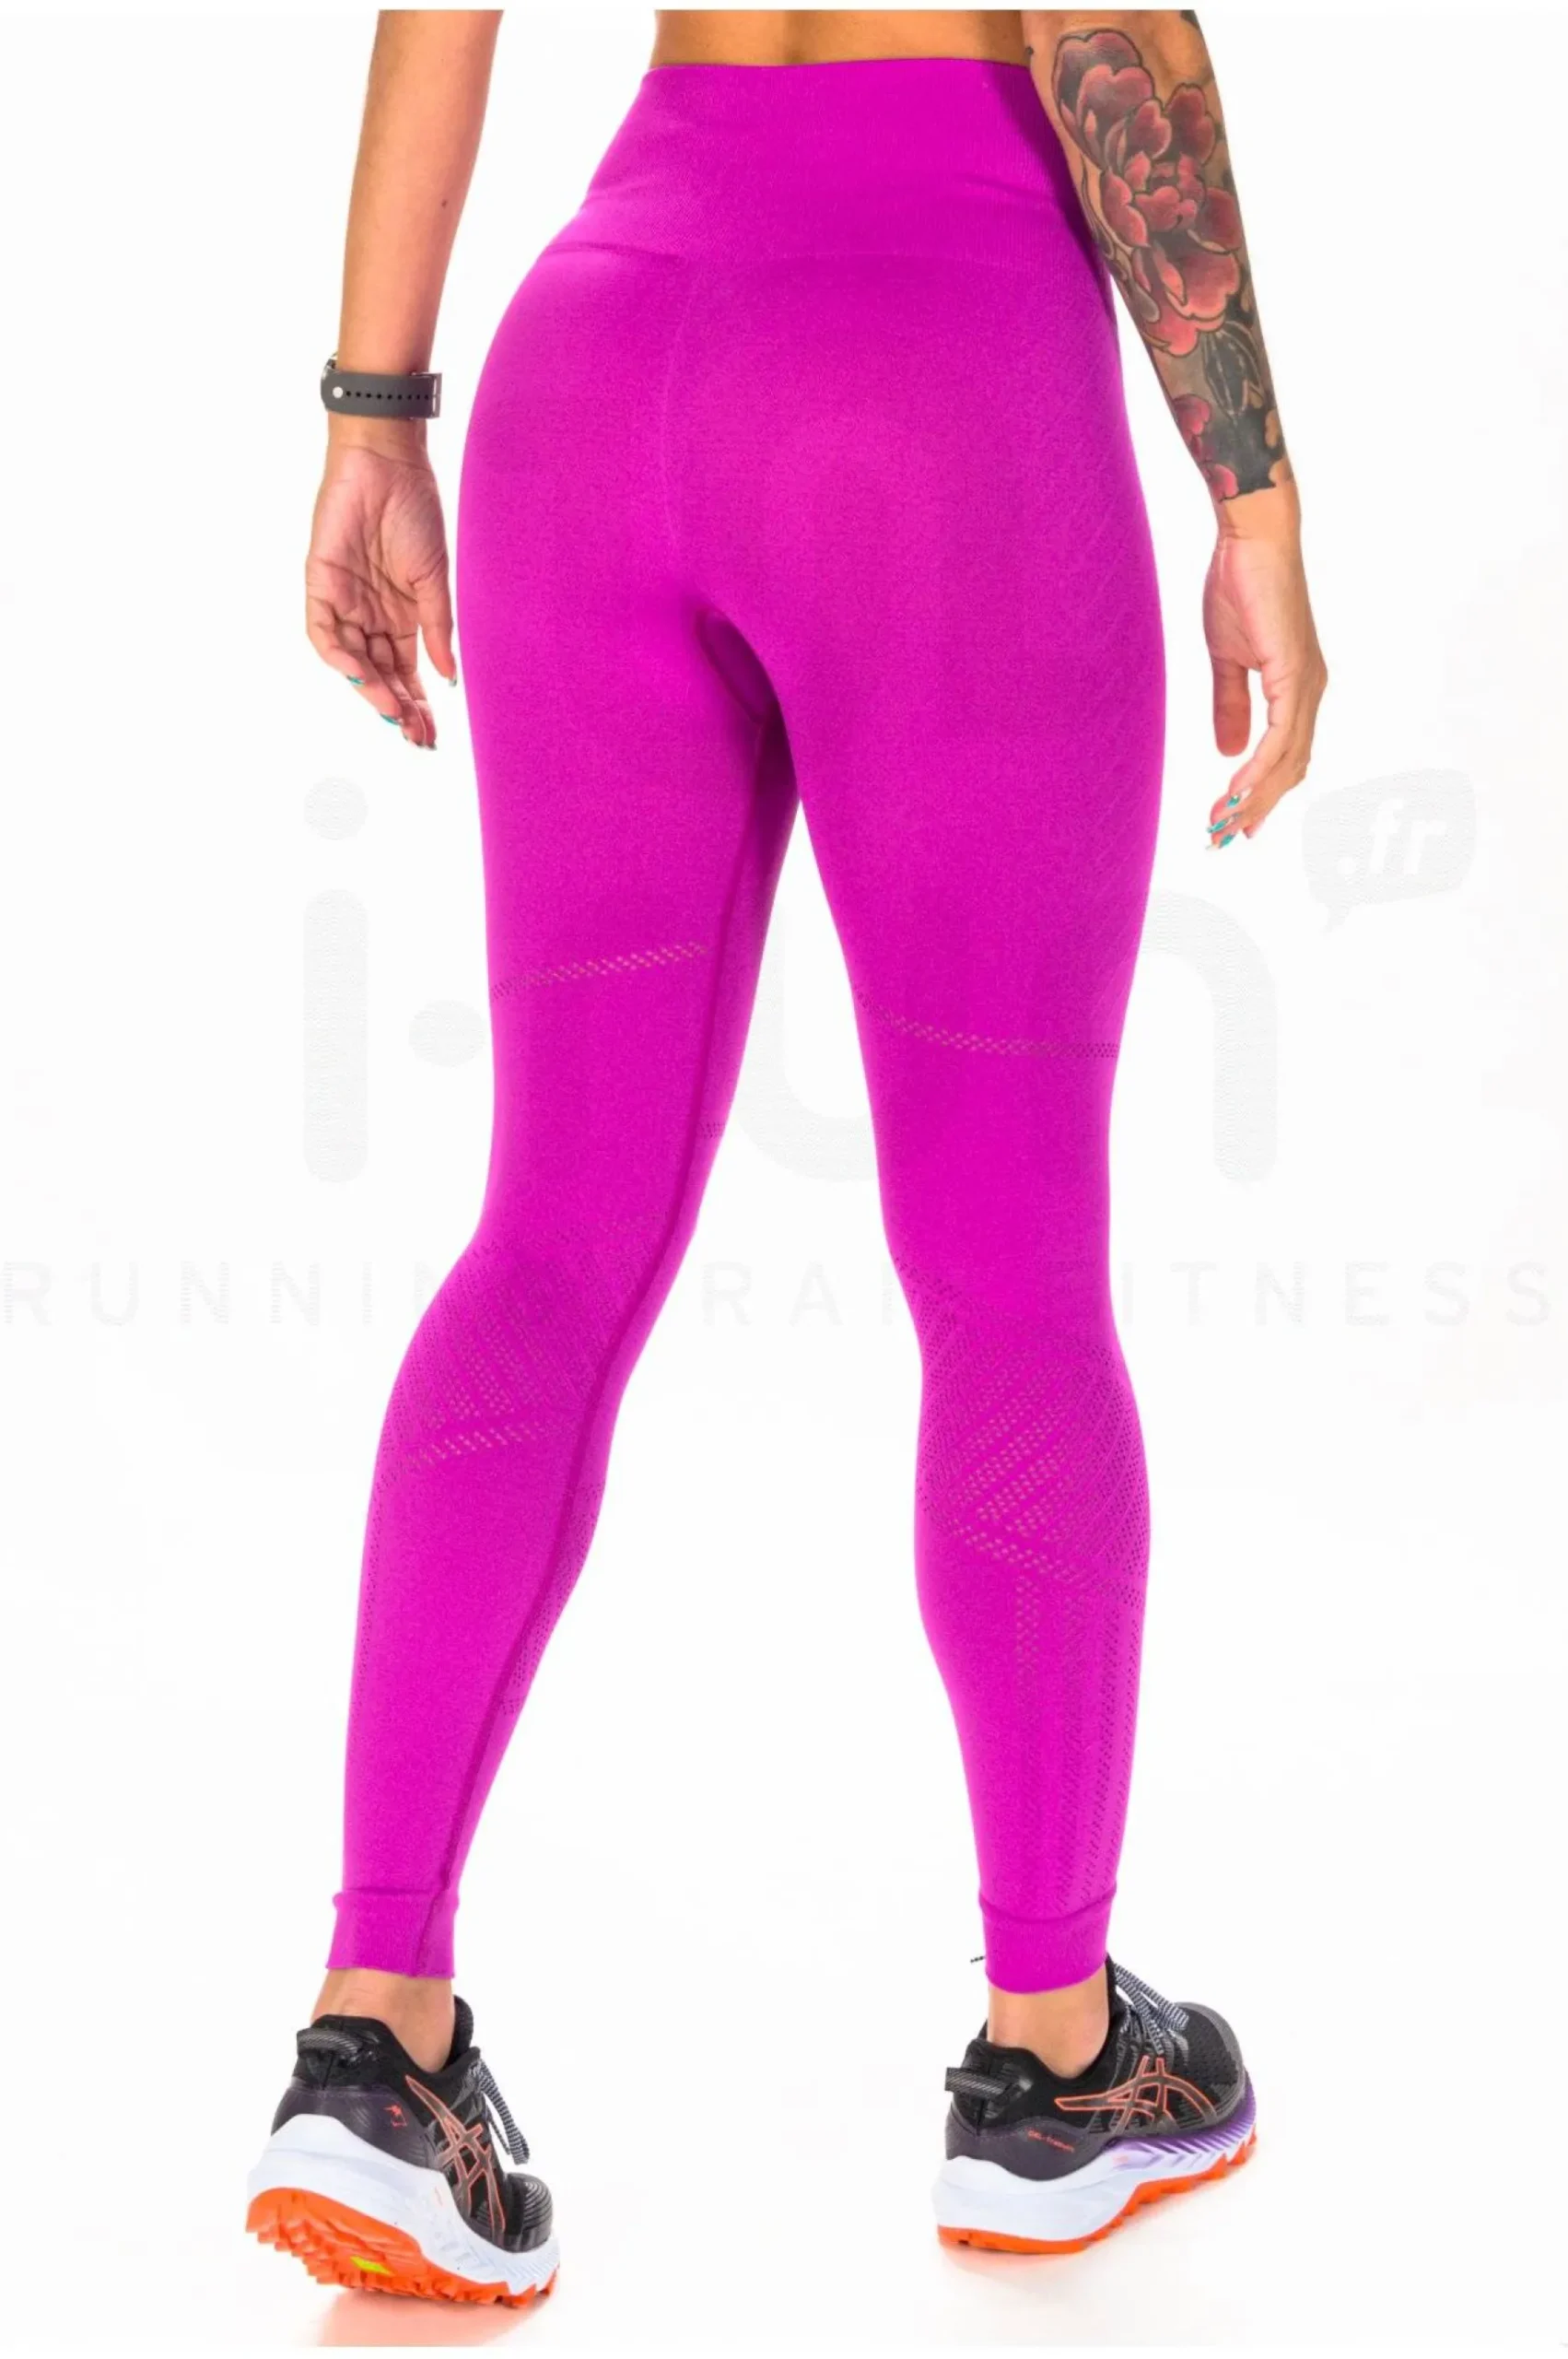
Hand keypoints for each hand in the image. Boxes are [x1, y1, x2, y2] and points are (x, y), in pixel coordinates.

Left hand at [305, 424, 454, 747]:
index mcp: (400, 615)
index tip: (430, 736)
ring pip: (352, 660)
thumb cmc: (415, 509)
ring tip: (393, 712)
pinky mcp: (320, 582)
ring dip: (370, 689)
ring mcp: (344, 600)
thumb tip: (449, 677)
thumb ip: (437, 628)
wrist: (388, 460)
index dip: (417, 704)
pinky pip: (322, 631)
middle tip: (415, 737)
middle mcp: (370, 615)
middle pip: (379, 674)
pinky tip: (360, 674)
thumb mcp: (434, 578)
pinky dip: (339, 655)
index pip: (405, 672)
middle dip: (397, 707)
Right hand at [1202, 486, 1326, 846]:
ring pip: (1287, 760)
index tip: (1230, 821)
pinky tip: (1239, 790)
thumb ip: (1230, 705)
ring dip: (1255, 797)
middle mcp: (1309, 691)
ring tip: (1224, 824)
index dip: (1259, 793)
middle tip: (1222, 838)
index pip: (1283, 756)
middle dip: (1255, 808)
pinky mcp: (1293, 673)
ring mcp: (1305, 684)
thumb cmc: (1239, 586)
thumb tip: (1229, 752)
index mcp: (1295, 687)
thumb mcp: (1227, 658)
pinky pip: (1280, 736)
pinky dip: (1260, 768)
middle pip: (1290, 768)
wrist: (1250, 540)